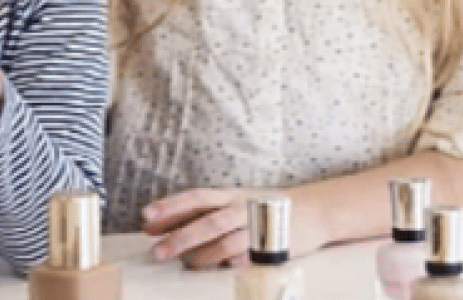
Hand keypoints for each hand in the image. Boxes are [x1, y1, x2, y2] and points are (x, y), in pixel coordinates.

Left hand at [142, 187, 329, 269]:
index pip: (196, 198)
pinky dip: (235, 261)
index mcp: (230, 195)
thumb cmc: (265, 209)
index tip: (147, 217)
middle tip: (158, 251)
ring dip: (202, 254)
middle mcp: (242, 208)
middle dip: (180, 236)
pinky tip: (223, 267)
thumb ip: (203, 213)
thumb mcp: (235, 203)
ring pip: (225, 241)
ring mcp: (257, 227)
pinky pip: (250, 255)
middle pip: (207, 221)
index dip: (171, 206)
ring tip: (186, 264)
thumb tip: (163, 225)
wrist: (315, 211)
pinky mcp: (272, 246)